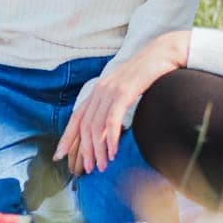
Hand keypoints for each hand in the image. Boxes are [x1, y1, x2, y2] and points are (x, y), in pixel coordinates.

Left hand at [56, 29, 190, 173]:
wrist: (163, 53)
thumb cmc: (147, 74)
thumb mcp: (125, 89)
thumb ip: (114, 104)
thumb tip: (109, 128)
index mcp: (98, 90)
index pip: (76, 117)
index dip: (66, 138)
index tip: (59, 156)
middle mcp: (100, 90)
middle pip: (84, 126)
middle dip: (85, 151)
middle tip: (89, 169)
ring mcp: (110, 90)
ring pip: (96, 126)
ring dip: (98, 150)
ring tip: (103, 165)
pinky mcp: (123, 92)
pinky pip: (112, 121)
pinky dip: (111, 139)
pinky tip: (113, 152)